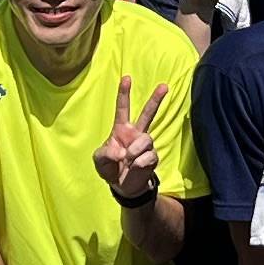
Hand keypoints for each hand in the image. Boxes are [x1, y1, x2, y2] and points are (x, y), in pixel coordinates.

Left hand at [92, 75, 160, 202]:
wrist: (123, 187)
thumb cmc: (110, 168)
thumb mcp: (99, 160)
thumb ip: (105, 153)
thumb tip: (121, 151)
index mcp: (121, 130)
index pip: (123, 108)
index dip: (124, 93)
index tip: (126, 78)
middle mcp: (136, 134)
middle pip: (148, 113)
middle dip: (156, 99)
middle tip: (164, 85)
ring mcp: (146, 145)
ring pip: (146, 139)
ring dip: (135, 150)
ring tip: (128, 160)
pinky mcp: (153, 157)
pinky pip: (148, 156)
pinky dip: (139, 163)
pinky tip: (134, 167)